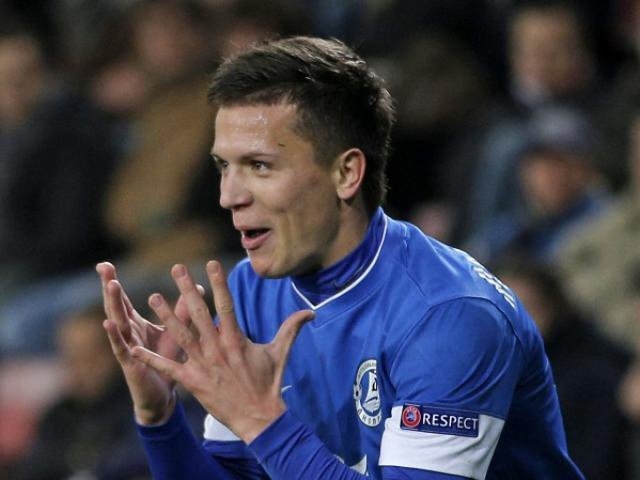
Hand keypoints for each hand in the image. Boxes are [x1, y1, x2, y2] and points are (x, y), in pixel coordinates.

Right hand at [97, 262, 198, 424]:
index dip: (113, 282)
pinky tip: (108, 323)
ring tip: (112, 285)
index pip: (124, 300)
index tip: (104, 263)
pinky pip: (121, 348)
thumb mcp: (176, 333)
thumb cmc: (167, 363)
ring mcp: (127, 348)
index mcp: (137, 326)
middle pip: (116, 306)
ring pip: (118, 323)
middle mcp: (129, 334)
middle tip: (102, 266)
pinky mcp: (130, 364)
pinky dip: (115, 336)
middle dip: (109, 286)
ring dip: (114, 304)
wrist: (163, 397)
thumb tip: (197, 287)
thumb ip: (184, 311)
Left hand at [131, 260, 313, 442]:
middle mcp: (217, 348)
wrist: (259, 417)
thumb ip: (291, 328)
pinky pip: (168, 367)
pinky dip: (150, 358)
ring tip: (152, 296)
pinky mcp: (192, 382)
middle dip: (187, 289)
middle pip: (199, 313)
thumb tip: (311, 313)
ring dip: (165, 316)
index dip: (218, 282)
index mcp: (236, 339)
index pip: (226, 304)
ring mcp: (203, 365)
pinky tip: (133, 347)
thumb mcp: (280, 352)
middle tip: (176, 268)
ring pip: (180, 335)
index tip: (210, 263)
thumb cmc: (269, 384)